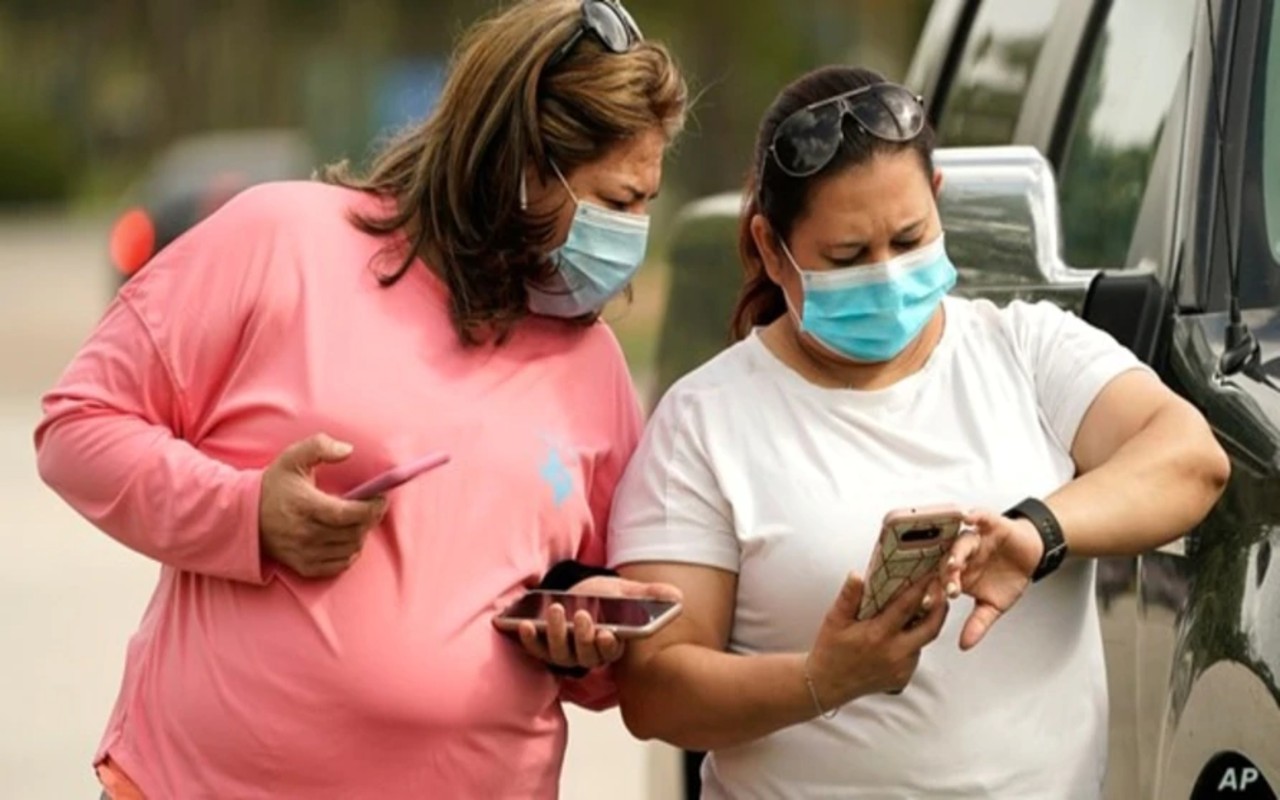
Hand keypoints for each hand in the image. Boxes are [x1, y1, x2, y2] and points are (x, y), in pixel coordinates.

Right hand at [259, 434, 386, 578]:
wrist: (245, 516)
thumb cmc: (275, 485)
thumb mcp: (293, 457)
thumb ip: (320, 446)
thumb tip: (348, 450)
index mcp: (305, 505)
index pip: (348, 513)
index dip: (371, 507)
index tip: (381, 498)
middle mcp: (305, 533)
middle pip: (353, 532)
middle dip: (370, 519)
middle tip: (373, 507)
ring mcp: (304, 553)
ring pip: (350, 548)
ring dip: (361, 534)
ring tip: (359, 520)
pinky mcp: (304, 567)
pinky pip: (339, 565)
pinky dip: (349, 552)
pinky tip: (346, 537)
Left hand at [512, 576, 682, 672]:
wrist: (578, 593)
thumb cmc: (604, 596)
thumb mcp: (626, 592)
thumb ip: (649, 595)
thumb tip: (677, 596)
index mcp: (610, 644)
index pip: (611, 653)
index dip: (608, 646)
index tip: (608, 634)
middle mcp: (588, 653)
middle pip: (586, 656)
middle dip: (583, 638)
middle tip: (582, 617)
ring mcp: (565, 652)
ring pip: (561, 654)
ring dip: (557, 634)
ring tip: (557, 610)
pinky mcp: (545, 646)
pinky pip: (537, 650)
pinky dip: (530, 640)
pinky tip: (526, 624)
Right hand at [806, 571, 947, 706]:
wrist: (828, 684)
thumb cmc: (830, 650)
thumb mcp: (834, 620)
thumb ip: (849, 597)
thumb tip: (857, 575)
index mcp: (878, 635)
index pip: (906, 607)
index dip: (921, 589)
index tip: (929, 574)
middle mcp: (894, 653)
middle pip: (930, 628)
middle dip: (941, 608)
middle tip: (943, 592)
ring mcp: (901, 668)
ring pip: (923, 642)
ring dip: (926, 625)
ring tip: (925, 608)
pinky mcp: (903, 678)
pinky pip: (915, 655)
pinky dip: (915, 641)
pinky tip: (906, 632)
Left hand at [943, 509, 1043, 649]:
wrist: (1030, 554)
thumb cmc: (1007, 576)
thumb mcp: (993, 605)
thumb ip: (978, 623)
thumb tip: (964, 645)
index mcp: (957, 574)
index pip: (939, 583)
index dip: (934, 592)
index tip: (929, 605)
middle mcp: (961, 555)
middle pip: (946, 562)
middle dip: (945, 575)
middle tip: (947, 588)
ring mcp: (974, 539)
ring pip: (959, 543)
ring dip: (956, 552)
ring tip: (955, 562)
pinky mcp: (989, 524)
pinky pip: (979, 516)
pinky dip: (973, 515)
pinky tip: (968, 516)